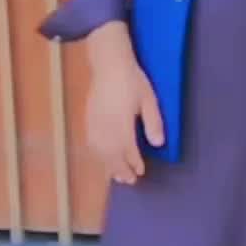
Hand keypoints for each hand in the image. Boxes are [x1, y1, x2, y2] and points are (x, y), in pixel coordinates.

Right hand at [85, 23, 163, 185]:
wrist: (108, 63)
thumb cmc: (132, 79)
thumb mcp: (149, 99)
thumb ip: (153, 122)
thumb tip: (158, 144)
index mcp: (122, 121)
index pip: (128, 149)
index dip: (134, 162)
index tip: (141, 171)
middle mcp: (106, 126)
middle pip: (111, 154)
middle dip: (120, 169)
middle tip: (130, 181)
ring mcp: (94, 123)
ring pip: (100, 151)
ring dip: (108, 165)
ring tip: (117, 176)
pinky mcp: (88, 119)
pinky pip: (91, 143)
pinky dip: (98, 155)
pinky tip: (103, 159)